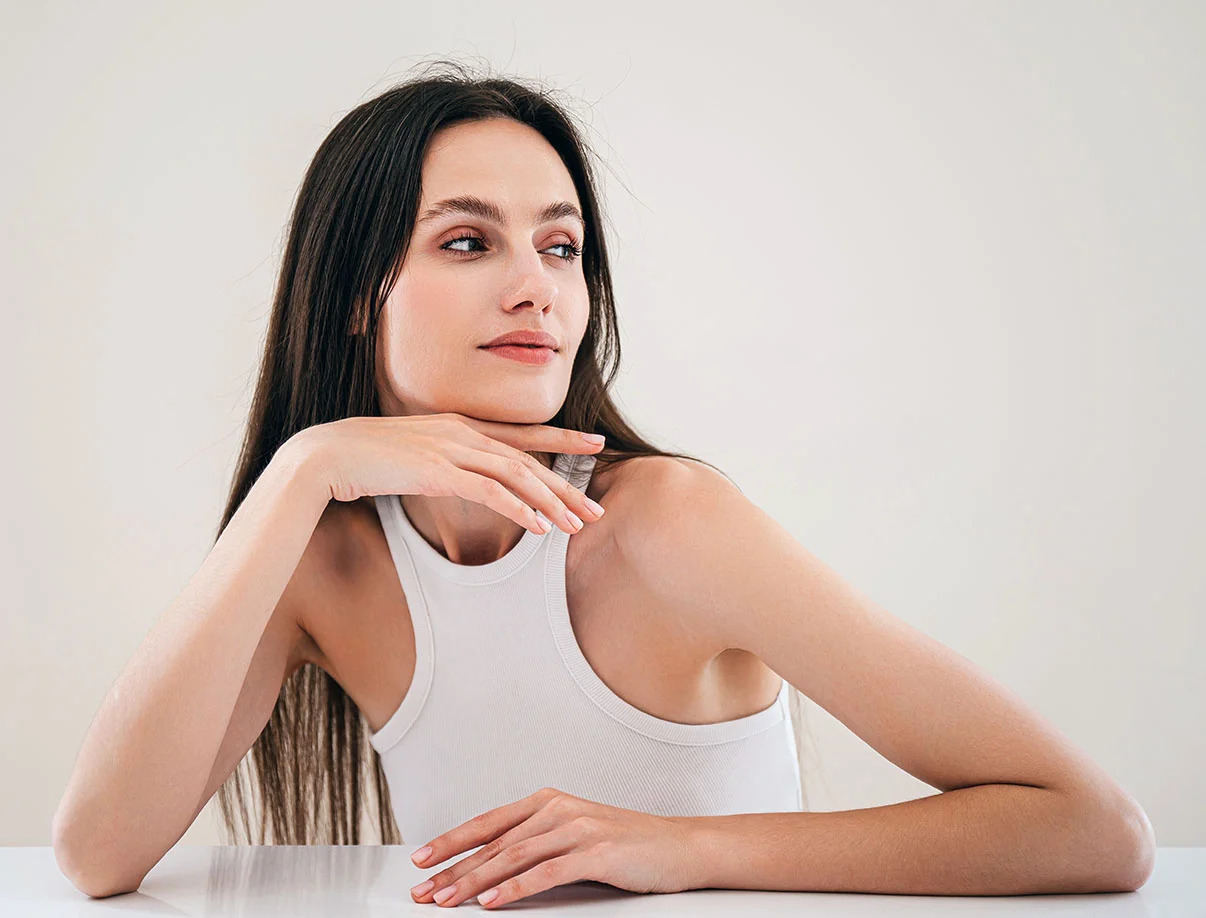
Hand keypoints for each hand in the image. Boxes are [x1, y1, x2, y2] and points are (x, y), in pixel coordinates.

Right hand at [281, 412, 605, 535]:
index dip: (560, 439)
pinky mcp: (436, 471)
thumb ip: (439, 463)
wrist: (322, 456)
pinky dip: (518, 509)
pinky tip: (539, 528)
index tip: (593, 444)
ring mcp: (449, 448)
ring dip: (549, 501)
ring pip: (515, 474)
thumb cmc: (361, 460)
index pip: (519, 434)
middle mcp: (459, 431)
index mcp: (456, 424)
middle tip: (595, 508)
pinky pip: (489, 492)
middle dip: (566, 484)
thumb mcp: (410, 457)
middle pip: (526, 458)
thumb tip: (455, 478)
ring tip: (575, 526)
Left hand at [407, 787, 697, 907]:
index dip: (452, 841)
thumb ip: (539, 844)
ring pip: (514, 856)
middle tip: (424, 889)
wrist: (681, 846)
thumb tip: (494, 867)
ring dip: (475, 880)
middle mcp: (559, 810)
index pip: (489, 823)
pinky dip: (515, 888)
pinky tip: (494, 901)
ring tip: (447, 900)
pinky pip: (547, 872)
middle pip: (495, 843)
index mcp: (550, 803)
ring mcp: (579, 829)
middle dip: (453, 868)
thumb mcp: (576, 836)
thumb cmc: (629, 845)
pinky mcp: (597, 852)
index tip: (422, 859)